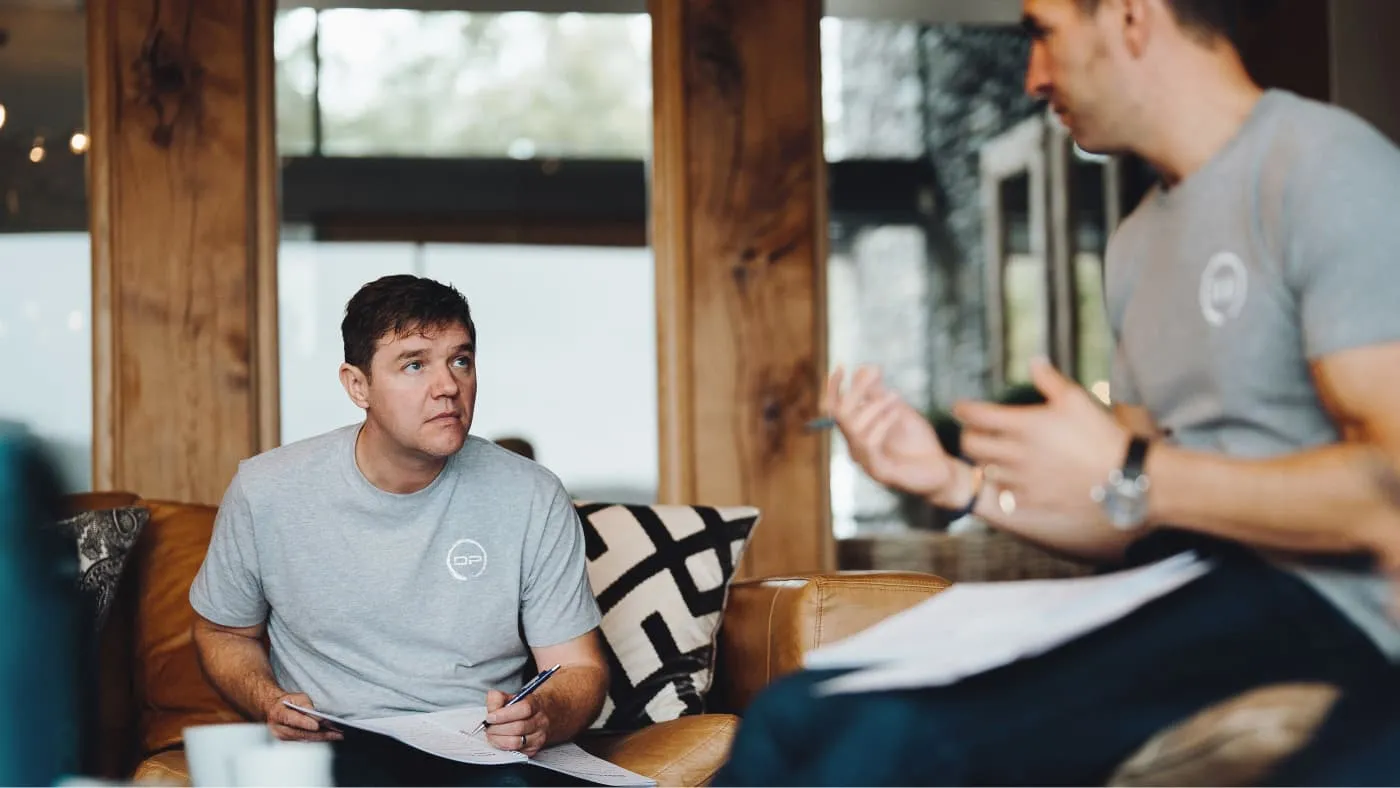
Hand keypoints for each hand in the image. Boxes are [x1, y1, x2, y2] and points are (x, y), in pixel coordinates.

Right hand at [265, 692, 342, 742]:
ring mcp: (283, 736)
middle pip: (301, 732)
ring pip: (305, 738)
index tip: (317, 725)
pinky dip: (318, 738)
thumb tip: (316, 715)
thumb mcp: (296, 697)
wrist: (275, 709)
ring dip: (322, 737)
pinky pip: (305, 740)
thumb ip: (305, 704)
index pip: (291, 719)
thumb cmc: (287, 702)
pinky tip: (329, 736)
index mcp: (278, 713)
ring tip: (337, 735)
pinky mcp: (289, 741)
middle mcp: (278, 728)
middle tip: (336, 733)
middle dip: (320, 733)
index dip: (304, 723)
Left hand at [482, 689, 548, 756]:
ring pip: (516, 742)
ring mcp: (539, 737)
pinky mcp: (533, 750)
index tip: (490, 717)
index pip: (524, 709)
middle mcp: (540, 721)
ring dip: (498, 740)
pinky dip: (503, 747)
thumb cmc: (523, 708)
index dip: (504, 715)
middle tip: (488, 727)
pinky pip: (515, 752)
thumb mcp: (511, 698)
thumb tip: (491, 710)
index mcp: (535, 704)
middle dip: (498, 729)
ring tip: (491, 735)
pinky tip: (499, 740)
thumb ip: (498, 699)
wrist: (542, 718)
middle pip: (518, 727)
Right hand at [823, 365, 967, 506]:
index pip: (834, 410)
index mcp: (857, 433)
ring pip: (855, 429)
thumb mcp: (898, 410)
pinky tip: (897, 413)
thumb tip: (864, 368)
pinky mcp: (880, 472)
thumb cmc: (917, 443)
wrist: (941, 470)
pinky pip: (871, 445)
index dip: (833, 388)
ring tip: (895, 396)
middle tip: (876, 375)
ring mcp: (866, 461)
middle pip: (841, 416)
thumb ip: (879, 394)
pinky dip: (882, 424)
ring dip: (874, 407)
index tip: (843, 366)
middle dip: (856, 391)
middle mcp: (856, 447)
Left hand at [954, 358, 1129, 520]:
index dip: (963, 410)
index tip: (960, 408)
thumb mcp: (1076, 399)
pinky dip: (1002, 485)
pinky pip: (1004, 492)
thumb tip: (1035, 361)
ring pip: (984, 470)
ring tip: (991, 455)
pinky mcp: (1032, 499)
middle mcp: (1017, 452)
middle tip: (973, 432)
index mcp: (1025, 424)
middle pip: (971, 445)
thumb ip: (1049, 380)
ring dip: (984, 461)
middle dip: (968, 436)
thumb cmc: (1100, 435)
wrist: (1120, 475)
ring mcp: (1022, 478)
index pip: (977, 416)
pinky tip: (1009, 479)